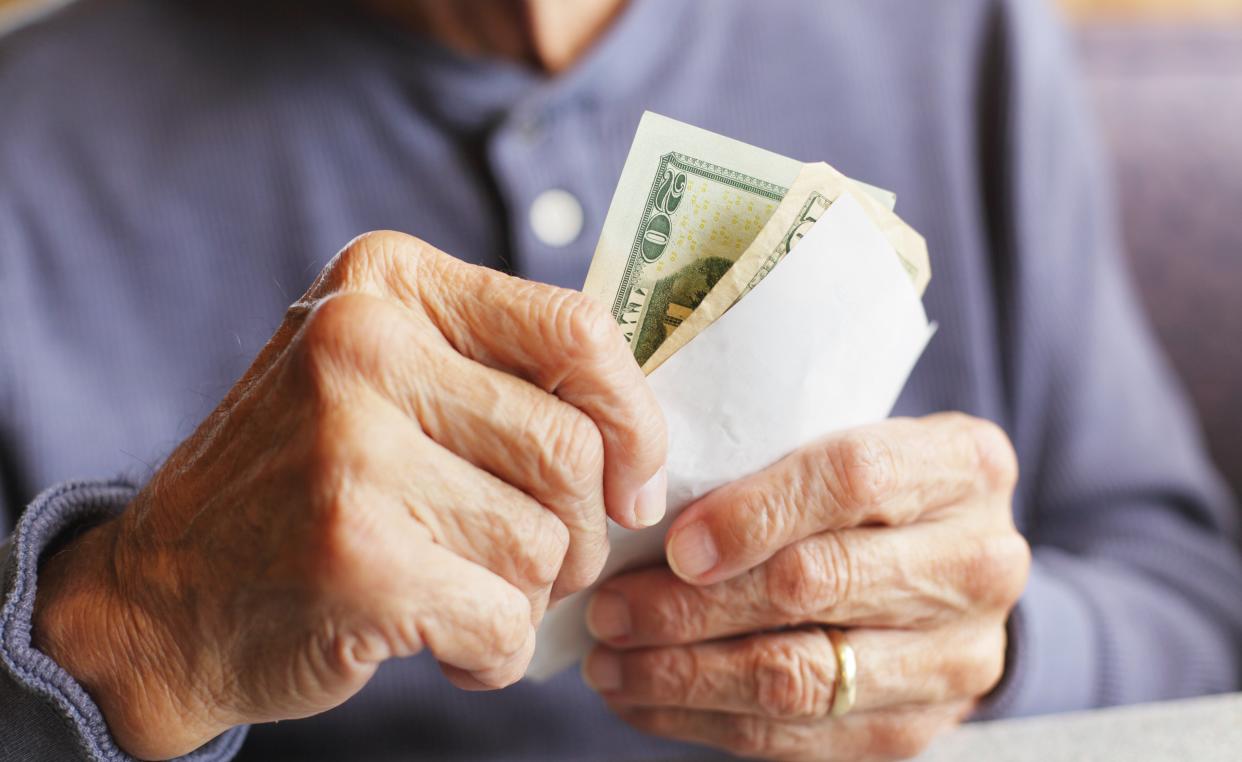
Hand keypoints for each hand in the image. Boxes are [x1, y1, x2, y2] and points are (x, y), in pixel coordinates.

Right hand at [32, 231, 667, 758]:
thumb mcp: (387, 378)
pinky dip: (496, 653)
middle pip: (569, 449)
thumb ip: (501, 375)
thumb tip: (643, 435)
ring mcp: (350, 446)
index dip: (635, 420)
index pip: (576, 329)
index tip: (636, 485)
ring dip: (530, 597)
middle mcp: (364, 343)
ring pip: (543, 543)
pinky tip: (451, 645)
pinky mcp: (353, 553)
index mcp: (389, 281)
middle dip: (583, 532)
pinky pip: (503, 620)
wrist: (162, 594)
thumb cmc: (308, 484)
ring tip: (469, 597)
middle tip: (545, 567)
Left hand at [582, 414, 1028, 760]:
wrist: (953, 571)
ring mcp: (957, 656)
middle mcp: (979, 561)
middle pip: (818, 584)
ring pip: (801, 677)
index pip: (854, 477)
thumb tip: (642, 502)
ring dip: (686, 674)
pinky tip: (645, 699)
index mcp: (963, 464)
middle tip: (609, 610)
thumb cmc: (870, 491)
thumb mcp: (848, 438)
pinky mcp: (917, 726)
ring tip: (610, 661)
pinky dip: (706, 720)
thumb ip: (772, 454)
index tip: (673, 545)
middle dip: (694, 605)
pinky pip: (798, 738)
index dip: (755, 512)